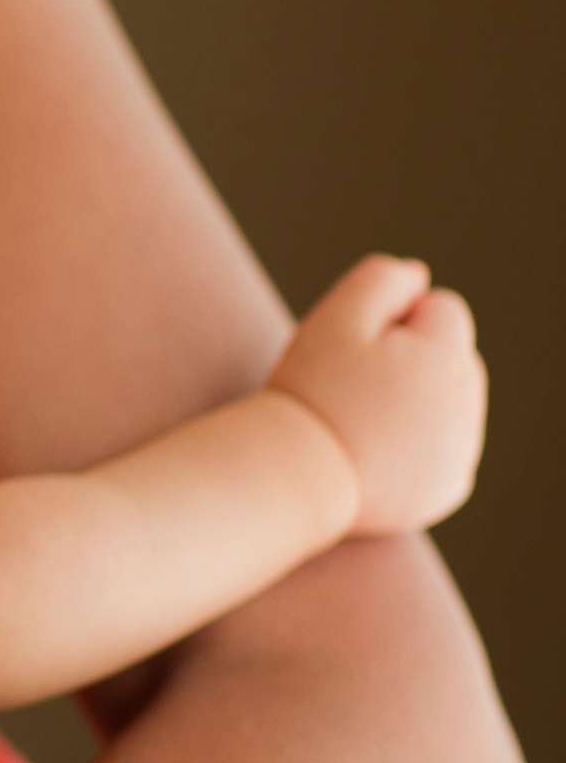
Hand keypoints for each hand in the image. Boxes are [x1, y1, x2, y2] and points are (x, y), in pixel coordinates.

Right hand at [268, 254, 486, 533]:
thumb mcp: (334, 320)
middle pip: (452, 356)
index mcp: (447, 356)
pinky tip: (373, 453)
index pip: (442, 308)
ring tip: (360, 421)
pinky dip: (415, 447)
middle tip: (352, 386)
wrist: (295, 478)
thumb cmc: (310, 393)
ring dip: (415, 401)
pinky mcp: (447, 488)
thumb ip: (380, 282)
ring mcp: (461, 450)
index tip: (353, 349)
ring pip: (448, 403)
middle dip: (414, 359)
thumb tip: (418, 275)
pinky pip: (441, 451)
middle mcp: (467, 403)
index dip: (393, 319)